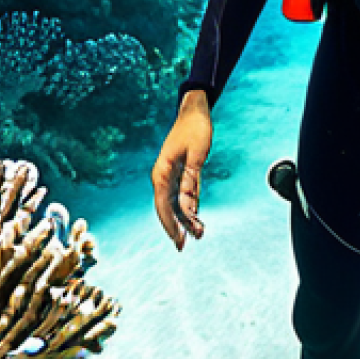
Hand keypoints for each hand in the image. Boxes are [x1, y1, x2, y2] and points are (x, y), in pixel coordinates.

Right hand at [151, 90, 212, 250]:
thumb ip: (191, 180)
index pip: (163, 205)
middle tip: (184, 246)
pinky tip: (195, 218)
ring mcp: (169, 175)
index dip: (170, 224)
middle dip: (176, 227)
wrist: (194, 112)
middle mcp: (162, 176)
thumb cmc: (195, 130)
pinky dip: (188, 207)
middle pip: (167, 208)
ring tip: (198, 234)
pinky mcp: (179, 173)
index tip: (178, 240)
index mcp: (162, 172)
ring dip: (184, 219)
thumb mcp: (196, 154)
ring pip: (174, 203)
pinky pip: (181, 195)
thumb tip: (188, 206)